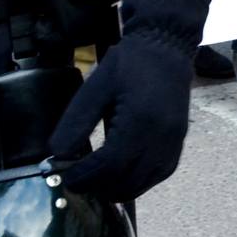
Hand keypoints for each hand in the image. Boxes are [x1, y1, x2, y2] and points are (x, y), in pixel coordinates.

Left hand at [50, 34, 194, 202]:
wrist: (167, 48)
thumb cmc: (129, 64)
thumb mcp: (96, 86)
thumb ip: (77, 121)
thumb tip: (58, 155)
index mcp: (140, 120)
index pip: (110, 165)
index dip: (86, 177)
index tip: (66, 178)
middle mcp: (161, 137)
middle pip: (126, 181)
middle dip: (98, 187)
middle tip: (77, 180)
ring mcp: (174, 142)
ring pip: (142, 184)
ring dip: (116, 189)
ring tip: (96, 180)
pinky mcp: (179, 143)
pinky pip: (158, 176)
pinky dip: (137, 182)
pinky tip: (120, 174)